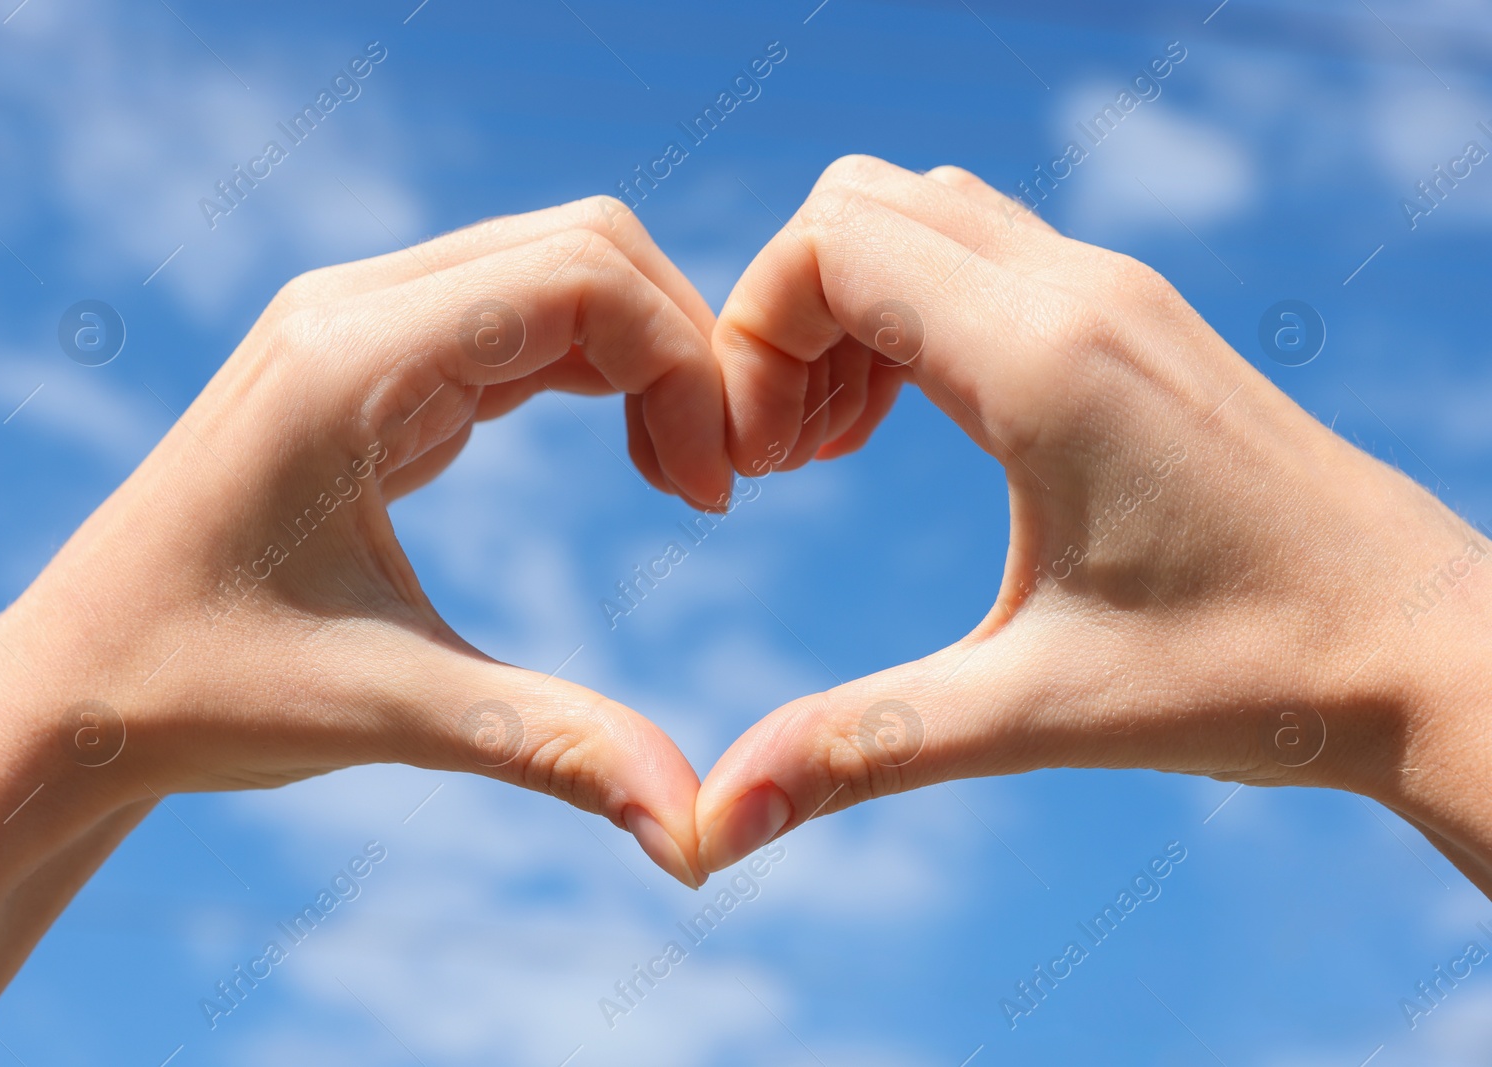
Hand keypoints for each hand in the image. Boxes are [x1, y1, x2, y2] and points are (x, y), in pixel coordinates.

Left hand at [0, 196, 727, 1061]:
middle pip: (585, 244)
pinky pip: (518, 317)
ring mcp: (356, 323)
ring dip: (648, 355)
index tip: (712, 495)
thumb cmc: (199, 692)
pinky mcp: (369, 360)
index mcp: (349, 360)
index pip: (579, 276)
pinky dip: (601, 369)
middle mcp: (352, 307)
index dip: (683, 367)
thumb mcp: (389, 710)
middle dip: (683, 347)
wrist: (74, 689)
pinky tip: (634, 457)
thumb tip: (695, 837)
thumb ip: (555, 746)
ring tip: (684, 476)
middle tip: (716, 481)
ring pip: (558, 267)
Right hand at [694, 155, 1491, 894]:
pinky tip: (918, 429)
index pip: (830, 244)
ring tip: (840, 448)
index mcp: (1044, 360)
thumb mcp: (1034, 712)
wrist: (1430, 649)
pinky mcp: (1137, 318)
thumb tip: (717, 827)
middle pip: (858, 207)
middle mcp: (1081, 291)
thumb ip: (858, 748)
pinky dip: (911, 312)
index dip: (751, 339)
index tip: (759, 467)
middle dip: (783, 319)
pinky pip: (981, 254)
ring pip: (921, 216)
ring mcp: (1117, 292)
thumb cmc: (1253, 675)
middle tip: (790, 458)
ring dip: (848, 311)